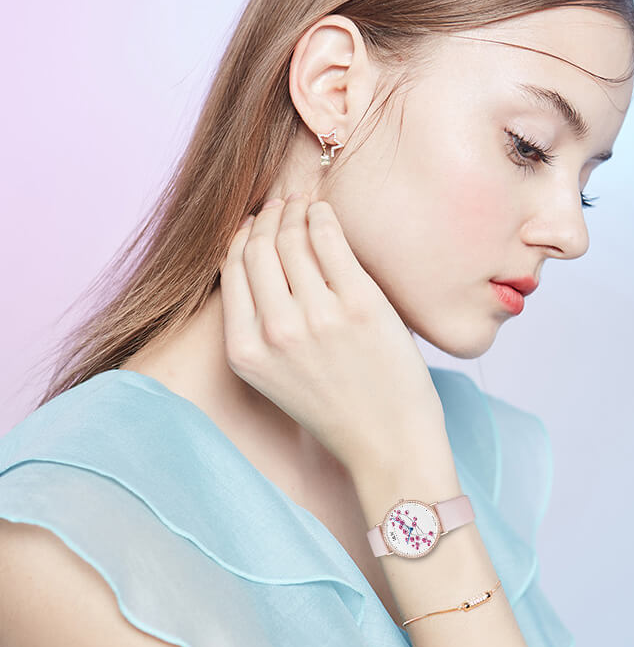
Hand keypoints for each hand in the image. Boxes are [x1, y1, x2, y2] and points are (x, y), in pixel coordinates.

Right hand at [218, 193, 444, 479]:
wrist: (388, 443)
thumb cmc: (337, 408)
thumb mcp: (276, 375)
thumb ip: (261, 325)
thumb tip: (260, 255)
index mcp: (245, 351)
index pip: (231, 269)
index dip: (241, 237)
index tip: (256, 223)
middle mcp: (274, 331)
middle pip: (258, 248)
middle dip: (267, 218)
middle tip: (282, 205)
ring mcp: (317, 317)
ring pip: (292, 239)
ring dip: (295, 212)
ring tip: (304, 204)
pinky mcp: (359, 305)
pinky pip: (330, 240)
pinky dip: (323, 217)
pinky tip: (324, 212)